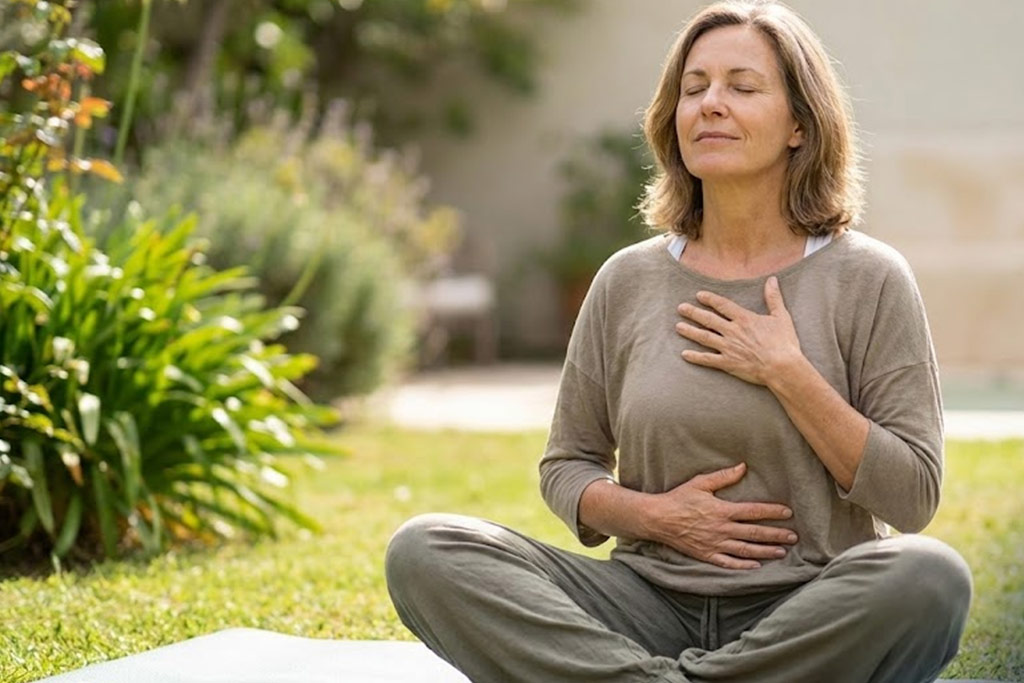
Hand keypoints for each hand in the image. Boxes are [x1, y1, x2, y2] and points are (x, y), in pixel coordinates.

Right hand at [645, 462, 797, 569]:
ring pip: (746, 550)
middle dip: (776, 534)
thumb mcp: (700, 483)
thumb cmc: (679, 499)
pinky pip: (729, 563)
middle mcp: (722, 529)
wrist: (658, 519)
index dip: (772, 512)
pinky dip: (744, 566)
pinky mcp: (707, 555)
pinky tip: (756, 566)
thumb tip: (742, 467)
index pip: (754, 511)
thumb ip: (723, 477)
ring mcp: (715, 544)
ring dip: (766, 551)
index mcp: (722, 510)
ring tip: (782, 552)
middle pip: (755, 533)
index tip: (788, 513)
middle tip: (794, 537)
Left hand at [675, 276, 801, 385]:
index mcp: (744, 319)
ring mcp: (728, 348)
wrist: (782, 366)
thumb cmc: (784, 343)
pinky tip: (684, 354)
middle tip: (680, 308)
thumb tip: (772, 280)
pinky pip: (707, 359)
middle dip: (693, 313)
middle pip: (708, 320)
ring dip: (690, 331)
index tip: (699, 295)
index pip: (722, 305)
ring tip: (678, 326)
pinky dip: (695, 357)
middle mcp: (732, 331)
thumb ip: (773, 298)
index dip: (710, 299)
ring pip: (704, 337)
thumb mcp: (781, 317)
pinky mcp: (728, 363)